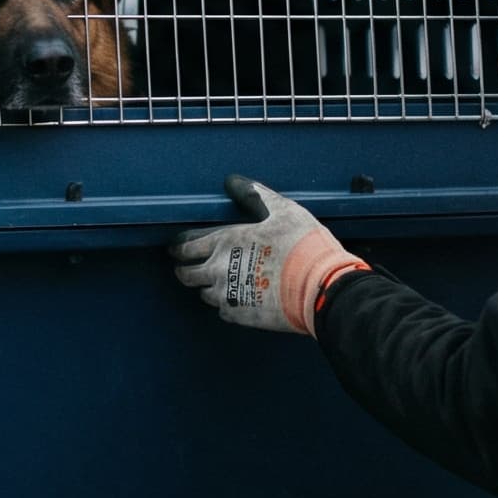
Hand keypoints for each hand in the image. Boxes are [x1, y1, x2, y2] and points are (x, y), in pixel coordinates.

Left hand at [170, 175, 367, 334]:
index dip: (179, 248)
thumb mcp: (282, 211)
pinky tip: (239, 297)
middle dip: (185, 269)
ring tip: (220, 282)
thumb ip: (255, 196)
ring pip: (203, 294)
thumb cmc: (303, 245)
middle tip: (191, 267)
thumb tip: (233, 181)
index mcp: (224, 242)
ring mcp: (227, 295)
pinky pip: (223, 311)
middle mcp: (218, 270)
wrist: (319, 288)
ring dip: (208, 287)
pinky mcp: (240, 316)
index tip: (178, 249)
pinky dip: (227, 304)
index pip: (185, 247)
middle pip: (186, 275)